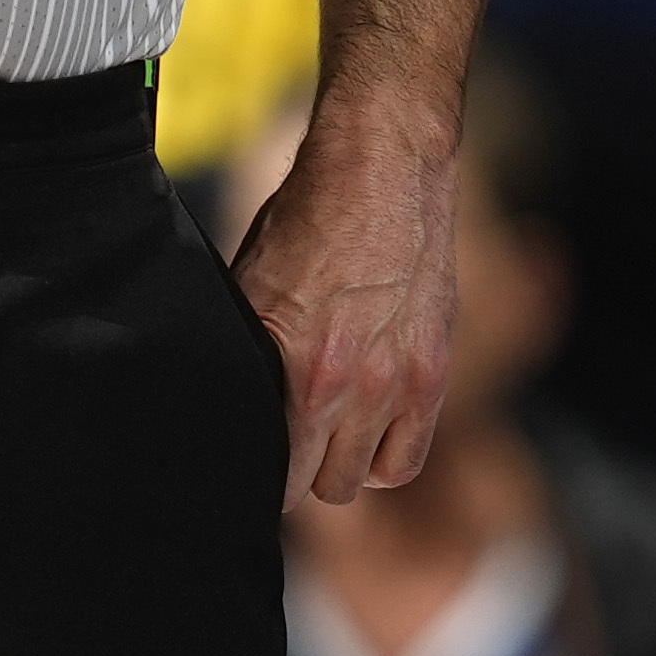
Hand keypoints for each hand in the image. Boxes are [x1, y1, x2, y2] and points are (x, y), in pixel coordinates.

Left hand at [232, 97, 456, 506]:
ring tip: (325, 428)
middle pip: (319, 487)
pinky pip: (405, 459)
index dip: (257, 471)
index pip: (275, 477)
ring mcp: (401, 383)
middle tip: (286, 437)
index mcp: (302, 373)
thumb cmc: (309, 218)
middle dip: (297, 469)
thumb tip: (221, 406)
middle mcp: (355, 387)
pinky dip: (384, 454)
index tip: (250, 456)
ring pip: (360, 479)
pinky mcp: (435, 372)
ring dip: (340, 462)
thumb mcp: (251, 287)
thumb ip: (247, 358)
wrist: (385, 168)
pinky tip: (366, 424)